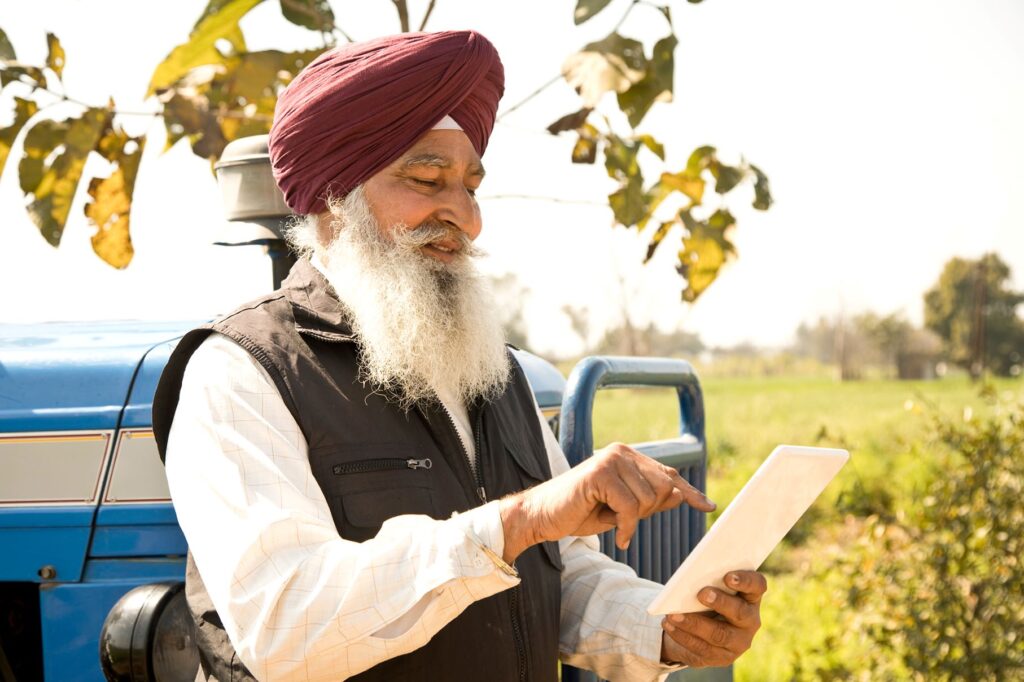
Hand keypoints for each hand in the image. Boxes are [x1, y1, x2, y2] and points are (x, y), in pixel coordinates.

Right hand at [499, 442, 714, 562]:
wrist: (543, 516)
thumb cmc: (580, 513)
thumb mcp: (621, 510)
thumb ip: (649, 501)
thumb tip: (681, 494)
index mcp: (627, 457)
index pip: (668, 474)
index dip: (689, 493)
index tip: (709, 506)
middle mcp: (621, 452)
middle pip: (663, 487)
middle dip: (649, 512)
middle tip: (626, 523)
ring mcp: (611, 459)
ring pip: (648, 498)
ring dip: (633, 520)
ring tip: (611, 522)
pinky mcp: (600, 473)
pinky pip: (630, 507)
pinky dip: (626, 527)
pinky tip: (617, 535)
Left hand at [660, 570, 766, 667]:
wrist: (701, 631)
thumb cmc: (707, 601)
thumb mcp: (711, 589)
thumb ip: (707, 582)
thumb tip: (689, 580)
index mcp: (750, 597)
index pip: (757, 586)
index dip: (746, 581)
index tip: (728, 576)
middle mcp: (750, 620)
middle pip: (740, 612)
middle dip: (720, 602)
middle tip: (701, 594)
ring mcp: (739, 641)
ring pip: (719, 634)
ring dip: (694, 623)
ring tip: (673, 614)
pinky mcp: (723, 657)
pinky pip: (703, 649)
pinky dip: (683, 636)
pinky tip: (669, 625)